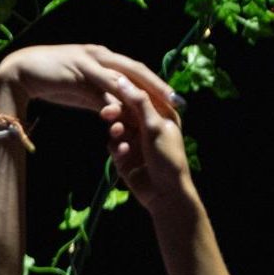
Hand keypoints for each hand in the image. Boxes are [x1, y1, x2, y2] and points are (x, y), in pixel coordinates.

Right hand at [0, 44, 175, 116]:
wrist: (21, 73)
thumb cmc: (53, 83)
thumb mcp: (82, 92)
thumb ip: (100, 98)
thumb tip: (117, 112)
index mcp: (104, 59)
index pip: (136, 72)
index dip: (156, 86)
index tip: (173, 101)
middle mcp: (101, 56)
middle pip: (138, 71)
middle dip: (159, 86)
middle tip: (178, 102)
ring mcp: (91, 61)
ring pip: (125, 75)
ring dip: (146, 90)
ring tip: (163, 105)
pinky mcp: (80, 70)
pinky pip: (104, 83)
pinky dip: (119, 95)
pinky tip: (134, 106)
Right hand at [101, 74, 194, 212]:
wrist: (165, 194)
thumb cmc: (167, 158)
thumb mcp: (154, 126)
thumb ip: (138, 102)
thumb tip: (122, 79)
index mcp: (162, 114)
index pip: (141, 94)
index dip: (126, 91)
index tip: (111, 87)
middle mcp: (148, 125)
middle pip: (126, 110)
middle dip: (116, 113)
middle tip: (106, 114)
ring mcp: (137, 141)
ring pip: (117, 127)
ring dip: (116, 131)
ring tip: (117, 136)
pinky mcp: (126, 156)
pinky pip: (114, 145)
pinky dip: (117, 148)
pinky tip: (123, 155)